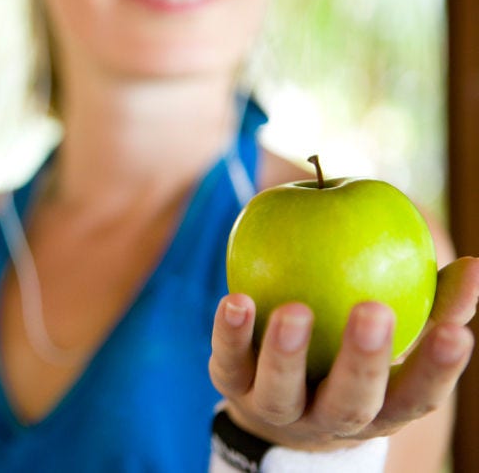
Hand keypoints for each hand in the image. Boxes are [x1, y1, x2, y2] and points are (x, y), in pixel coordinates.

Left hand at [209, 256, 478, 450]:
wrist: (275, 398)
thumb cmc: (345, 356)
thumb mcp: (390, 337)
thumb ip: (430, 304)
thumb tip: (473, 264)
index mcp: (376, 408)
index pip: (415, 397)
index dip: (437, 369)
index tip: (457, 333)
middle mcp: (327, 417)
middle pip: (349, 403)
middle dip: (363, 362)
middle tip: (373, 311)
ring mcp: (276, 408)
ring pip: (282, 391)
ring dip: (286, 353)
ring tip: (295, 312)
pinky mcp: (232, 385)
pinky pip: (229, 361)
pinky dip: (230, 333)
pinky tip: (236, 299)